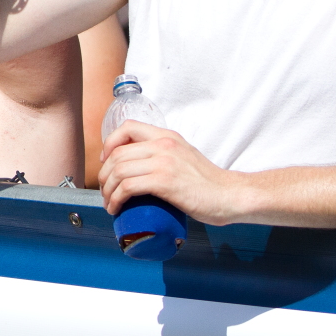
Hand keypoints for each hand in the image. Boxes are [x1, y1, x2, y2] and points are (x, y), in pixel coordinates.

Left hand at [99, 120, 249, 225]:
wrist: (231, 196)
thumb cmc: (208, 183)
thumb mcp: (184, 156)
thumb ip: (165, 154)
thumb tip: (141, 165)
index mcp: (167, 136)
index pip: (128, 127)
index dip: (110, 143)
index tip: (106, 161)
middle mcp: (164, 144)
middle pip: (117, 153)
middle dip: (104, 174)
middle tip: (105, 190)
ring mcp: (164, 162)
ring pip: (118, 170)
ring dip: (107, 190)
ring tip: (109, 203)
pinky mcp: (165, 182)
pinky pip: (128, 187)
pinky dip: (116, 198)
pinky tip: (116, 208)